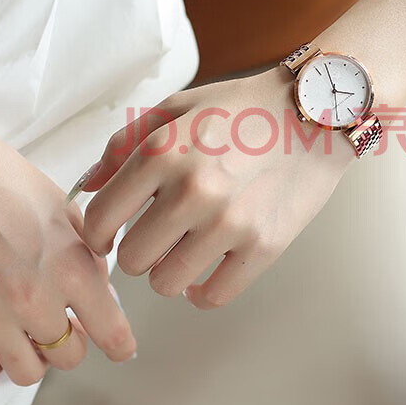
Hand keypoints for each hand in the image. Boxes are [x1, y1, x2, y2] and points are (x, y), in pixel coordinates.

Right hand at [0, 111, 136, 384]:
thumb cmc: (3, 180)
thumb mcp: (68, 212)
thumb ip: (90, 257)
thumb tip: (103, 294)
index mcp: (72, 268)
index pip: (112, 333)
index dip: (121, 345)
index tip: (122, 347)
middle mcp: (34, 298)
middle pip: (70, 356)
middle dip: (74, 341)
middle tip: (67, 323)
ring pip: (28, 372)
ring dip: (36, 355)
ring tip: (32, 331)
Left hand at [80, 67, 352, 308]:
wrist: (315, 113)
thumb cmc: (244, 109)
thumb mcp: (178, 107)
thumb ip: (125, 143)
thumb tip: (90, 186)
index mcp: (162, 152)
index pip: (100, 221)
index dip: (99, 233)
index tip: (111, 234)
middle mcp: (192, 190)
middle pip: (132, 260)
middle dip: (140, 250)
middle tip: (160, 234)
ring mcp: (230, 222)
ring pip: (167, 283)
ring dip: (171, 270)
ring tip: (187, 248)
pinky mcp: (264, 247)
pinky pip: (212, 296)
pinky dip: (203, 290)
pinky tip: (208, 269)